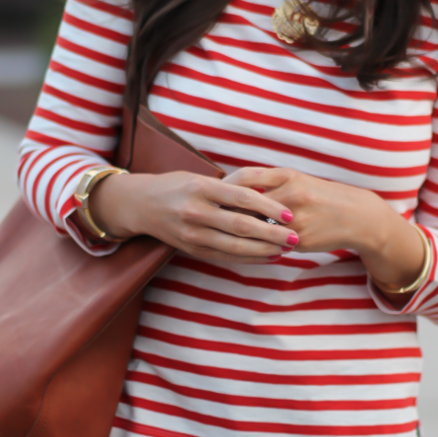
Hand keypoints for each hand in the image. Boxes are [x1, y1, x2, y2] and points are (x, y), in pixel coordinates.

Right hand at [88, 170, 298, 263]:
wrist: (142, 205)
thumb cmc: (179, 186)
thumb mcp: (201, 178)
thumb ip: (230, 188)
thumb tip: (269, 194)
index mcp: (201, 188)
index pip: (241, 197)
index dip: (268, 206)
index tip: (289, 214)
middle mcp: (195, 212)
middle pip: (241, 225)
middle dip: (271, 233)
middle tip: (295, 237)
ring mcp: (193, 234)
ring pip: (235, 246)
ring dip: (264, 249)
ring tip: (286, 248)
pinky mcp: (193, 249)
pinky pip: (226, 256)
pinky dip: (249, 258)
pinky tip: (268, 256)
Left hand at [223, 167, 426, 289]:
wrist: (356, 216)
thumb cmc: (320, 195)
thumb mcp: (297, 180)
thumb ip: (268, 183)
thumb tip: (231, 190)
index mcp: (288, 175)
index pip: (246, 177)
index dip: (225, 185)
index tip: (211, 191)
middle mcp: (290, 195)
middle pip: (245, 204)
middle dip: (224, 210)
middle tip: (206, 214)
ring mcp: (294, 220)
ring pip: (255, 227)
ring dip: (237, 231)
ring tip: (219, 231)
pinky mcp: (298, 241)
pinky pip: (268, 244)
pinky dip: (255, 244)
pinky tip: (243, 246)